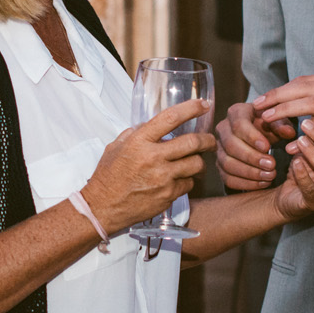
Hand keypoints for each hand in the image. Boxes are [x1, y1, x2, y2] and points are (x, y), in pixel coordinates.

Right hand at [82, 100, 215, 234]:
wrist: (103, 207)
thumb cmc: (108, 177)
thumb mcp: (115, 147)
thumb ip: (134, 134)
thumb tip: (148, 125)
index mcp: (140, 142)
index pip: (171, 118)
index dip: (191, 109)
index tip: (203, 105)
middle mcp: (153, 157)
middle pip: (193, 142)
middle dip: (207, 140)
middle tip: (210, 141)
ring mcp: (163, 178)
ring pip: (196, 164)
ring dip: (199, 162)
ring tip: (195, 162)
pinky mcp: (168, 195)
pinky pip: (188, 184)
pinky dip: (187, 180)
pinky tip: (180, 180)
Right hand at [215, 101, 297, 192]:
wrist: (260, 135)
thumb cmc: (269, 125)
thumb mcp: (278, 121)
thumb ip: (283, 126)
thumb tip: (288, 133)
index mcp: (236, 113)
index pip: (238, 125)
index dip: (252, 137)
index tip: (267, 147)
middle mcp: (223, 129)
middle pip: (230, 145)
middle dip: (252, 157)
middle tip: (272, 165)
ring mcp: (219, 148)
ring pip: (227, 163)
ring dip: (249, 172)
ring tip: (269, 176)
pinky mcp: (220, 165)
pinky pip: (227, 178)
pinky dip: (245, 183)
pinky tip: (262, 183)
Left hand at [255, 74, 313, 150]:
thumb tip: (308, 110)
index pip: (303, 81)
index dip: (281, 90)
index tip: (262, 99)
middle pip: (302, 88)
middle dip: (276, 98)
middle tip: (256, 108)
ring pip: (311, 104)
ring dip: (286, 112)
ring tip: (267, 122)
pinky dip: (309, 136)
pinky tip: (294, 145)